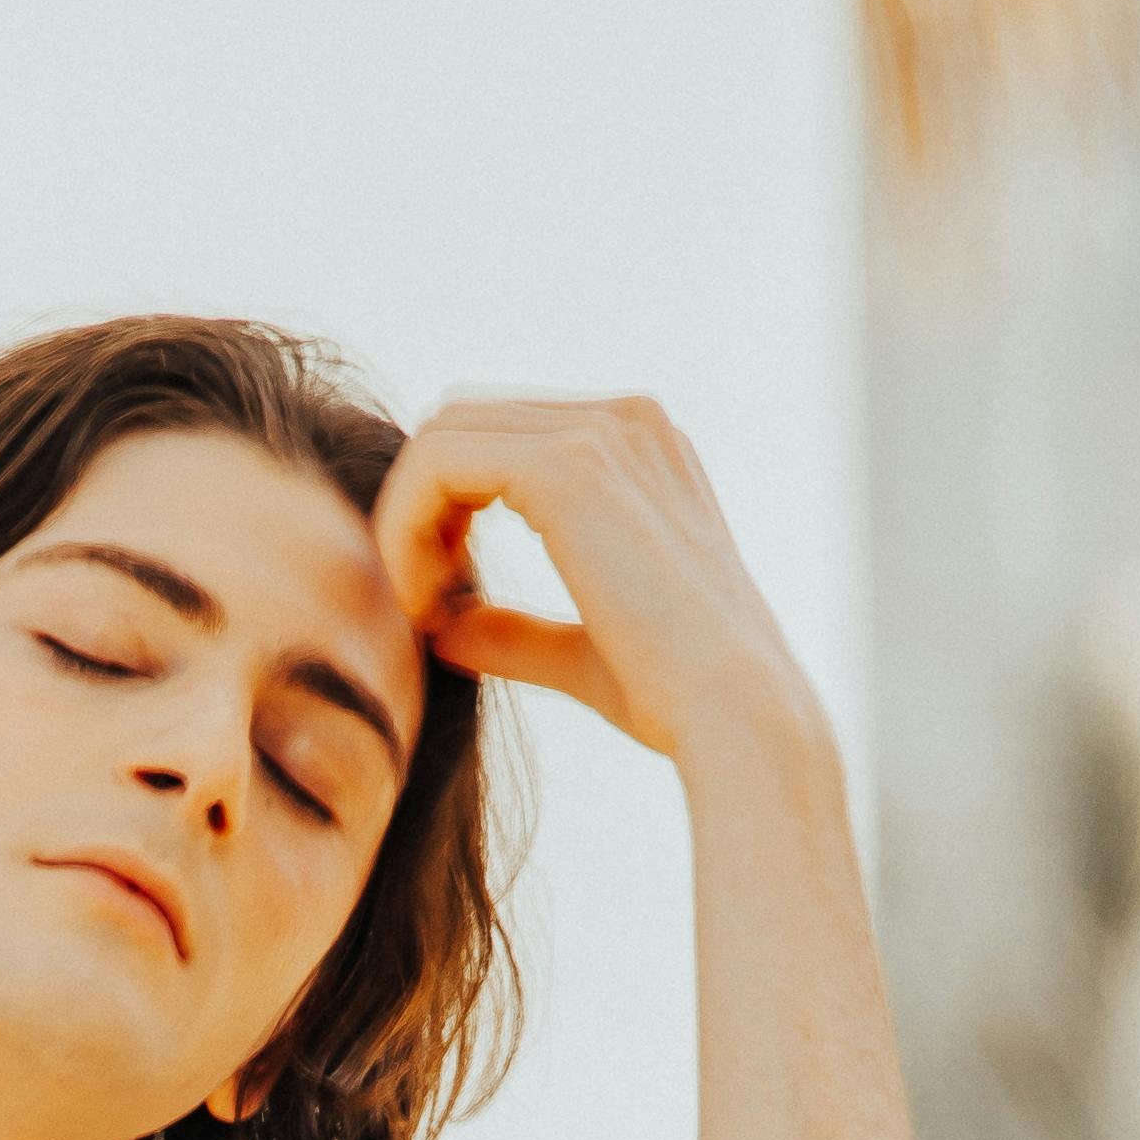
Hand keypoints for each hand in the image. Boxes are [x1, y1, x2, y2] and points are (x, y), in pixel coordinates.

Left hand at [373, 395, 828, 783]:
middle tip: (425, 603)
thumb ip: (516, 631)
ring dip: (407, 521)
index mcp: (641, 449)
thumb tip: (445, 630)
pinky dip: (404, 528)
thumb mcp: (584, 652)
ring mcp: (601, 432)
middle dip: (421, 507)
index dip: (448, 510)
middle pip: (465, 421)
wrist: (735, 719)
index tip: (443, 601)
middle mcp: (626, 420)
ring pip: (443, 435)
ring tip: (426, 608)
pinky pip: (437, 462)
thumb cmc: (677, 699)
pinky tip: (425, 602)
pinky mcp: (567, 466)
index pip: (501, 437)